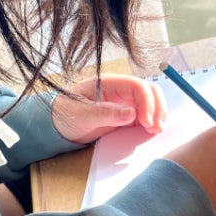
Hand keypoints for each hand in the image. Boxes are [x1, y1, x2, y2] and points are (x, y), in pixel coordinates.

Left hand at [52, 74, 166, 143]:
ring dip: (158, 115)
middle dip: (157, 108)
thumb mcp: (82, 115)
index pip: (137, 86)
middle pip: (149, 91)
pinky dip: (152, 122)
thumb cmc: (66, 115)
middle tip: (157, 128)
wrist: (58, 125)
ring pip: (151, 102)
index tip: (147, 122)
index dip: (147, 102)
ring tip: (156, 131)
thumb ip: (106, 113)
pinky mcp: (126, 114)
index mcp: (109, 83)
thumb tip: (132, 113)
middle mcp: (120, 90)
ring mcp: (124, 101)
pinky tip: (151, 132)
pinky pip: (145, 115)